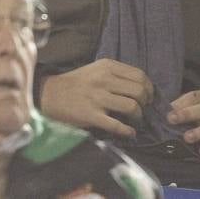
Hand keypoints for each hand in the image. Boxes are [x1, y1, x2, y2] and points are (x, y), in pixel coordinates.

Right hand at [39, 59, 153, 139]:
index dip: (149, 88)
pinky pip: (117, 125)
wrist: (50, 94)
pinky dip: (128, 131)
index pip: (140, 75)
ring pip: (132, 107)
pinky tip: (130, 133)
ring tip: (135, 121)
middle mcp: (104, 80)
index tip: (148, 97)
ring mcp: (97, 98)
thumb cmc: (76, 83)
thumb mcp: (96, 69)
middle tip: (142, 109)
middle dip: (146, 103)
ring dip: (139, 117)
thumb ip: (117, 75)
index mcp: (107, 66)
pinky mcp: (91, 115)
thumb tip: (142, 87)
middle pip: (139, 91)